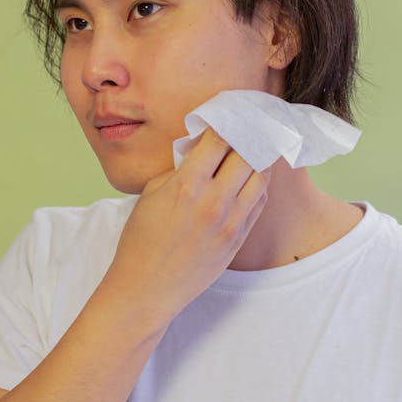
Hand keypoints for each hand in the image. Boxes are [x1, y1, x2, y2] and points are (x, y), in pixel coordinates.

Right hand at [104, 128, 270, 324]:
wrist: (147, 288)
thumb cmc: (141, 240)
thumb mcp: (152, 193)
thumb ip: (180, 168)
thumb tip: (202, 149)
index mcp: (188, 185)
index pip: (220, 139)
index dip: (225, 121)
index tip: (228, 112)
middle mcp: (214, 201)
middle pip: (246, 153)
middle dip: (246, 135)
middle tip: (247, 124)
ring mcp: (231, 222)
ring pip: (260, 176)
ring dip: (257, 158)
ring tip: (252, 148)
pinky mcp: (239, 239)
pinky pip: (259, 202)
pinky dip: (257, 184)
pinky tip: (250, 176)